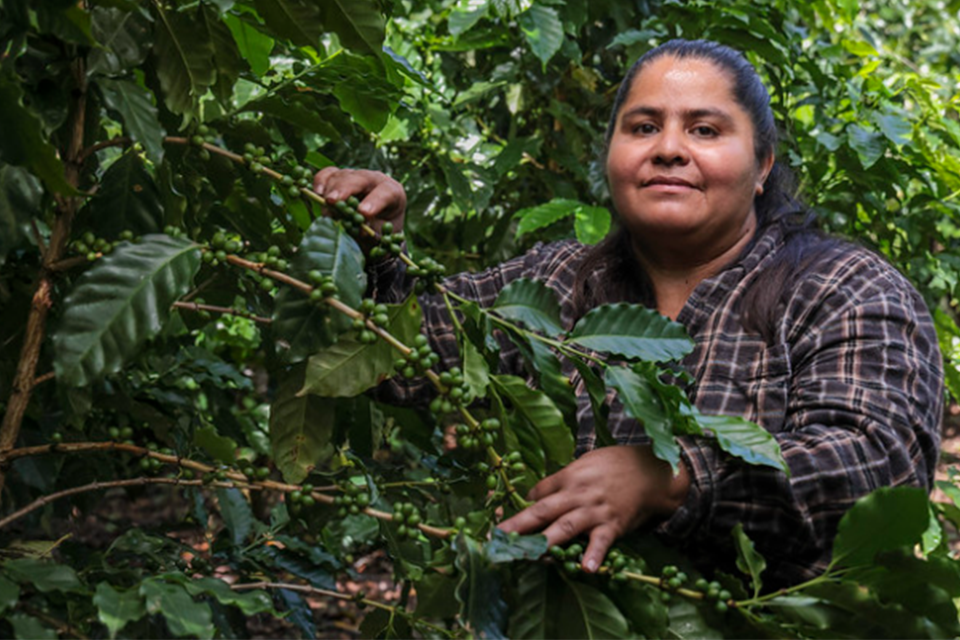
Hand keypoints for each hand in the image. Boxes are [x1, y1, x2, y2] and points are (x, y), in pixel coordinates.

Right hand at [313, 167, 405, 236]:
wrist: (370, 231)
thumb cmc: (378, 234)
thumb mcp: (380, 236)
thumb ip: (370, 232)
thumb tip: (357, 229)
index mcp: (393, 193)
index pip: (386, 192)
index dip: (374, 201)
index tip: (363, 213)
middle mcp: (375, 180)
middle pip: (360, 179)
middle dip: (345, 190)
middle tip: (333, 202)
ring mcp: (356, 177)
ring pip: (341, 176)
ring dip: (331, 191)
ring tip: (326, 206)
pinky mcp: (338, 178)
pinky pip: (328, 174)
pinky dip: (321, 181)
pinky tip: (317, 192)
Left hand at [498, 445, 689, 572]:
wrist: (651, 469)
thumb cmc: (614, 465)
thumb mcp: (584, 463)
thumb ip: (560, 480)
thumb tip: (535, 496)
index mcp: (568, 476)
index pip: (537, 494)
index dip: (518, 509)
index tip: (498, 524)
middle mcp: (577, 494)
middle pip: (543, 510)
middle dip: (518, 525)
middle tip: (497, 538)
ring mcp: (595, 510)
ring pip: (566, 526)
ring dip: (546, 541)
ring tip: (529, 555)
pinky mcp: (614, 524)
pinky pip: (601, 541)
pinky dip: (594, 555)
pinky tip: (586, 569)